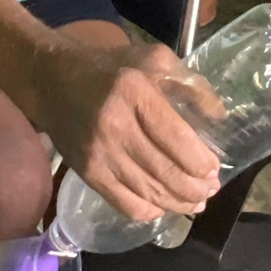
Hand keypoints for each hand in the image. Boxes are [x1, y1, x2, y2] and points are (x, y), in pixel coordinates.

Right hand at [35, 38, 221, 221]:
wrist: (51, 80)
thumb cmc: (109, 68)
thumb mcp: (153, 59)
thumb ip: (190, 85)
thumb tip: (219, 117)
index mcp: (134, 92)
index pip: (176, 138)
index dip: (200, 161)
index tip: (213, 169)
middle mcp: (114, 125)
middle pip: (165, 171)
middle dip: (195, 188)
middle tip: (210, 190)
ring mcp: (98, 153)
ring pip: (148, 192)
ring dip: (178, 203)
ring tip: (195, 202)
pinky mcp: (87, 172)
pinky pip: (124, 204)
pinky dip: (149, 211)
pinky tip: (163, 207)